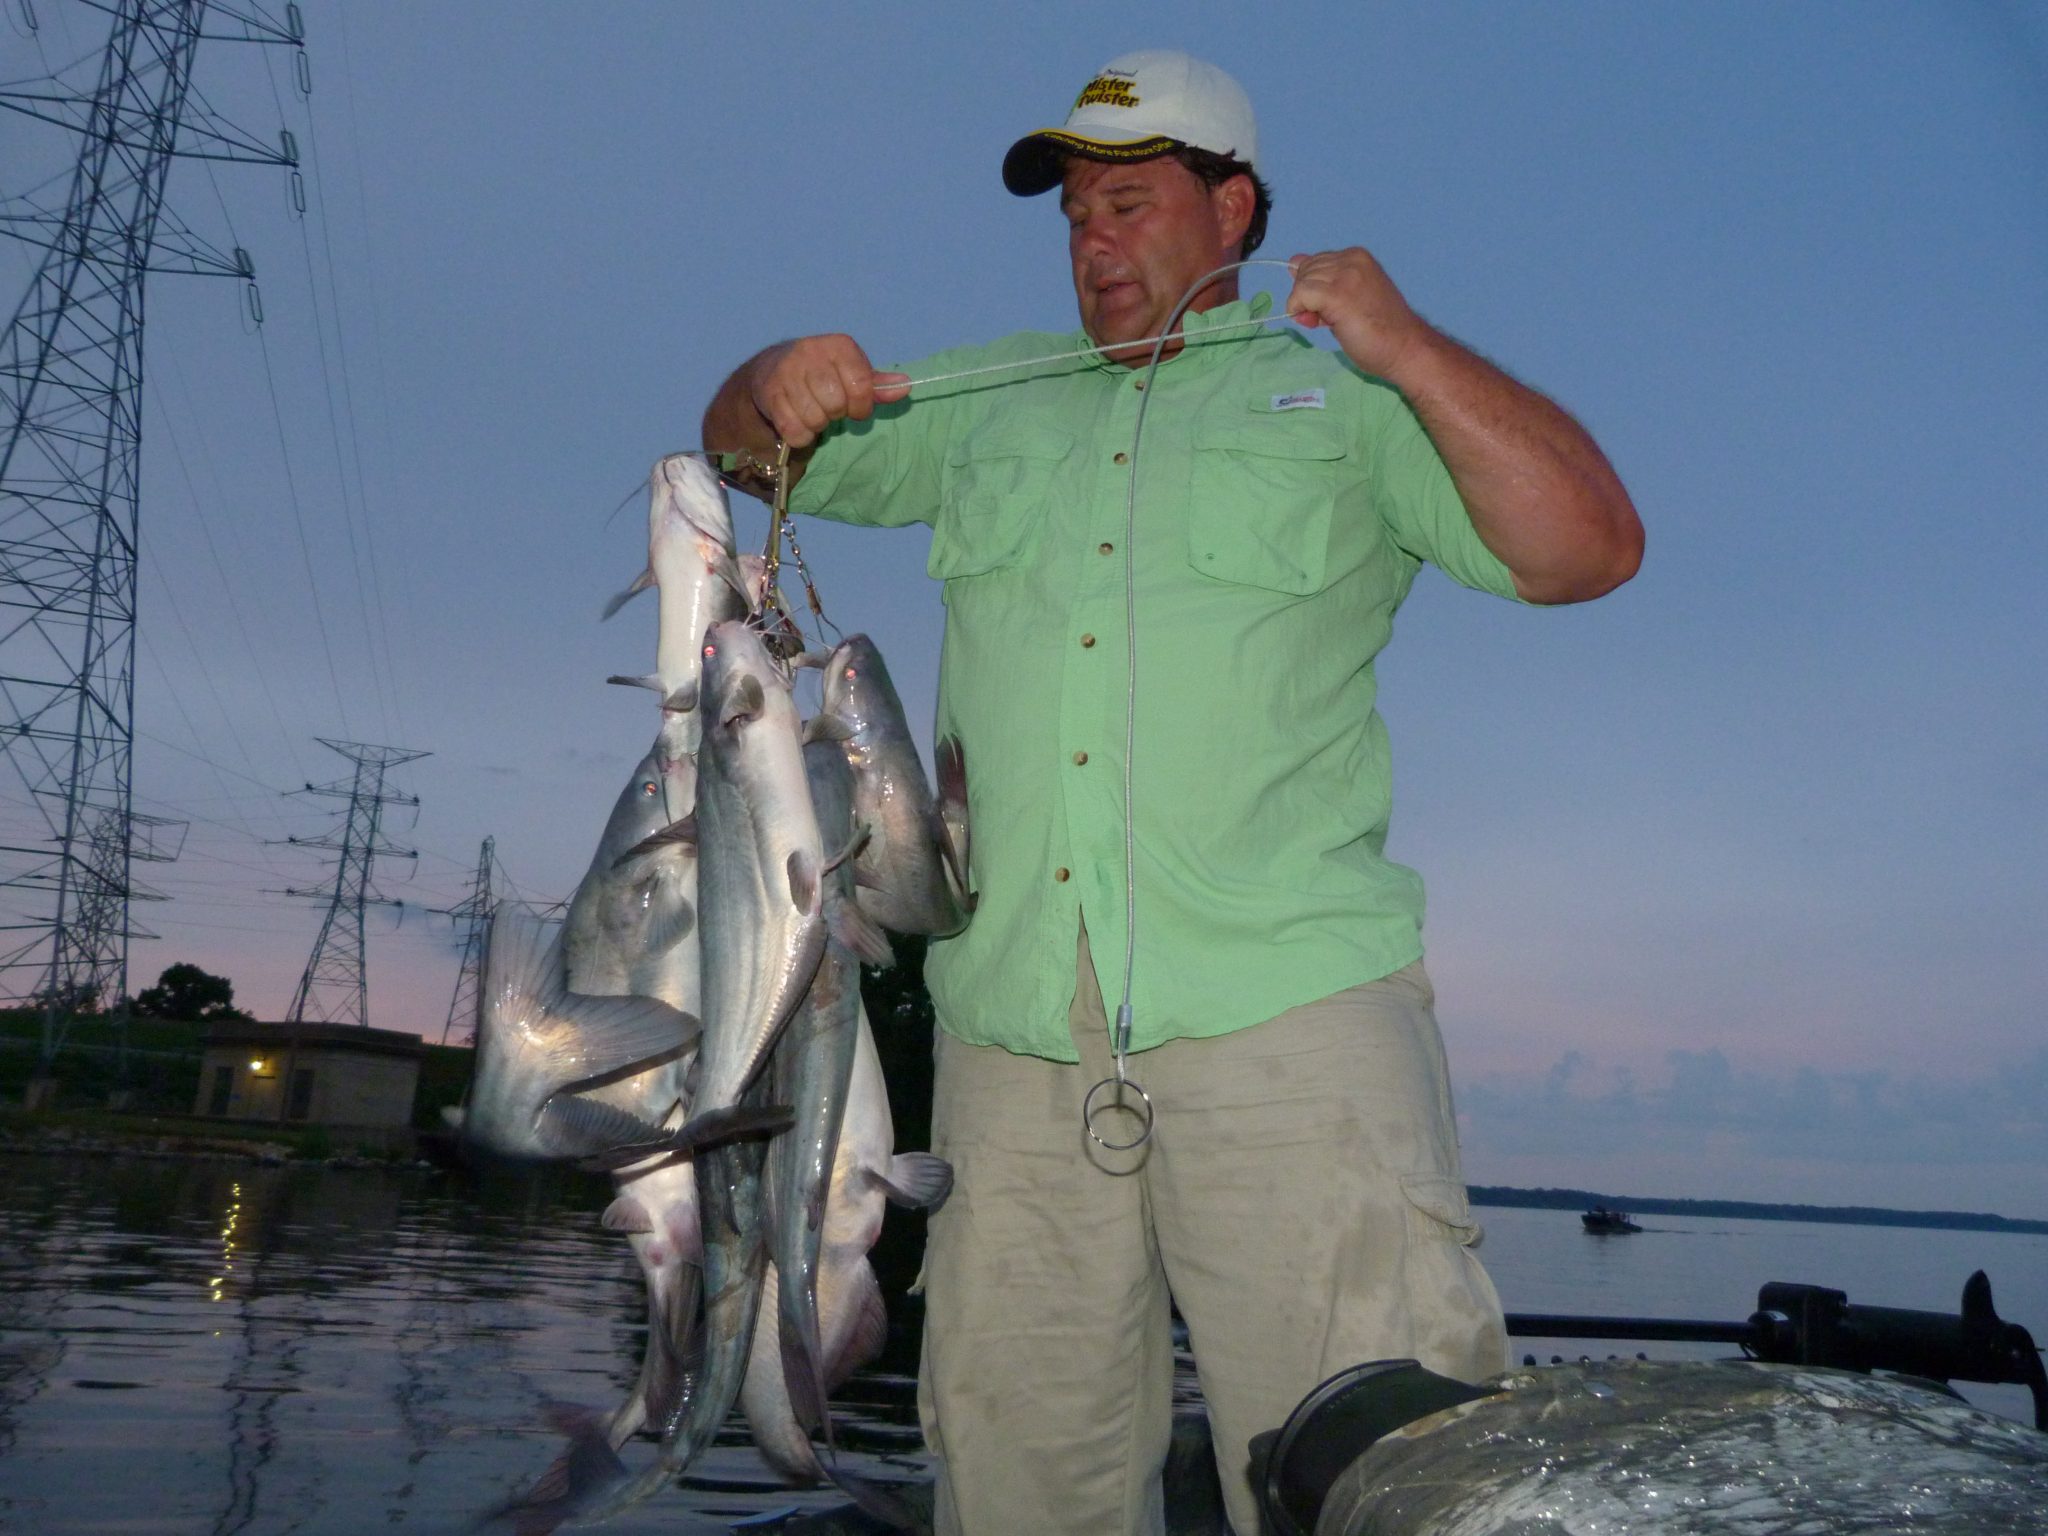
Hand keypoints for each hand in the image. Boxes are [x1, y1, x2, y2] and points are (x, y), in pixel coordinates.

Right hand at [746, 334, 909, 447]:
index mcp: (839, 345)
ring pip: (814, 418)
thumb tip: (905, 386)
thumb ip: (877, 384)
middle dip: (836, 414)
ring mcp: (787, 371)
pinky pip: (793, 430)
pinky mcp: (769, 392)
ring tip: (812, 411)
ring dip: (817, 425)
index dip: (862, 405)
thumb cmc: (823, 373)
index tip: (856, 408)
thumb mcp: (851, 373)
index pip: (861, 385)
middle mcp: (811, 352)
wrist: (772, 368)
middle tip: (828, 407)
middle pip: (836, 404)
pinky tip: (797, 420)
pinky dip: (799, 435)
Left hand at [1285, 248, 1427, 379]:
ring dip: (1304, 305)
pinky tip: (1314, 323)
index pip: (1315, 262)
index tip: (1326, 309)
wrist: (1404, 348)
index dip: (1314, 287)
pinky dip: (1298, 310)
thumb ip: (1325, 281)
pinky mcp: (1337, 294)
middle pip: (1305, 270)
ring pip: (1301, 282)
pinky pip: (1300, 294)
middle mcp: (1351, 260)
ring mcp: (1345, 275)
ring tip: (1325, 323)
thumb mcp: (1349, 296)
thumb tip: (1292, 264)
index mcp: (1357, 257)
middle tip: (1324, 319)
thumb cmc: (1381, 330)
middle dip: (1307, 296)